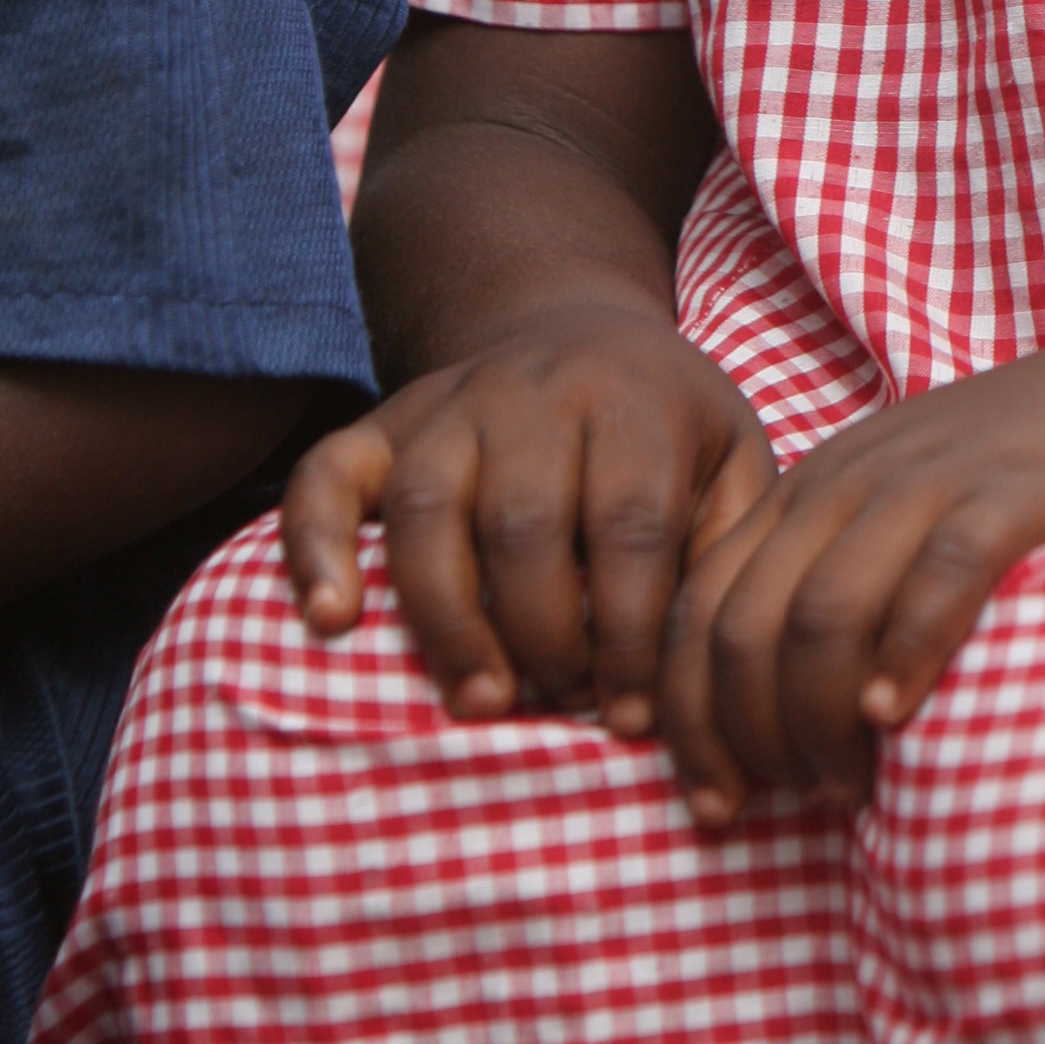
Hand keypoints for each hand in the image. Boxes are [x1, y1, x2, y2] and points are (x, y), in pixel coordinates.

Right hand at [279, 299, 774, 732]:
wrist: (581, 330)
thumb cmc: (665, 428)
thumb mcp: (729, 462)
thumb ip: (727, 549)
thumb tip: (710, 673)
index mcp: (631, 400)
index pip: (628, 524)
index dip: (628, 630)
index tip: (631, 713)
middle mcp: (535, 391)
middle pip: (525, 520)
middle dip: (543, 632)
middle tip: (559, 703)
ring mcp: (450, 403)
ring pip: (427, 506)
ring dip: (446, 615)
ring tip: (480, 699)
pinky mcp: (383, 424)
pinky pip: (326, 475)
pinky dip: (315, 545)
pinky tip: (331, 619)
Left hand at [656, 324, 1044, 823]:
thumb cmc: (1012, 474)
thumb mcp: (892, 507)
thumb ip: (828, 576)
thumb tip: (764, 715)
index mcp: (808, 488)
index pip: (699, 606)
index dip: (687, 718)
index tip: (714, 802)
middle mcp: (849, 481)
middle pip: (745, 626)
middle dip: (752, 736)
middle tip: (800, 795)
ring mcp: (927, 484)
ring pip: (822, 615)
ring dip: (818, 720)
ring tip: (851, 782)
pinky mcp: (1008, 498)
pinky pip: (935, 580)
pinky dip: (904, 656)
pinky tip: (896, 716)